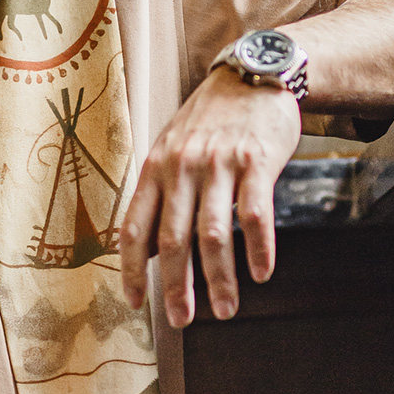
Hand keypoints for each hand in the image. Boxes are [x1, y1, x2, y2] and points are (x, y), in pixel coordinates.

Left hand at [119, 66, 301, 326]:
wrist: (256, 73)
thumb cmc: (210, 120)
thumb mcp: (171, 149)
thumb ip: (160, 196)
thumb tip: (149, 253)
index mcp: (155, 169)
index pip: (135, 229)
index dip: (132, 270)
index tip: (136, 303)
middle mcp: (181, 167)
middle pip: (173, 239)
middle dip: (176, 286)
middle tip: (181, 320)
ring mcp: (219, 164)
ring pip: (214, 234)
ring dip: (219, 278)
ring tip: (225, 310)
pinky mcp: (256, 161)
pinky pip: (256, 214)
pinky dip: (258, 249)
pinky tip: (260, 274)